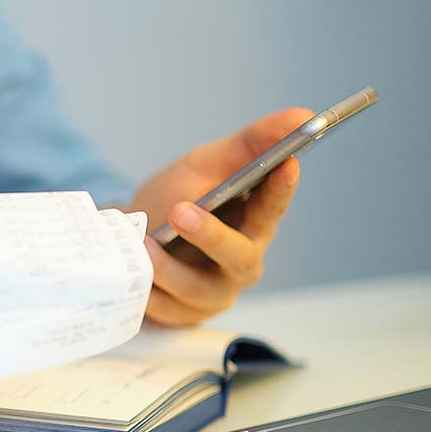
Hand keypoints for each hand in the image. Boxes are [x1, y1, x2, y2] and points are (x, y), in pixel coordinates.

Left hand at [130, 107, 313, 324]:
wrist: (128, 237)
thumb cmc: (174, 200)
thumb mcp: (205, 165)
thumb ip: (250, 143)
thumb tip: (302, 116)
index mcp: (254, 224)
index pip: (274, 208)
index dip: (281, 189)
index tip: (286, 163)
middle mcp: (240, 263)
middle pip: (239, 257)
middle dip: (212, 235)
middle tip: (181, 210)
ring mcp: (212, 293)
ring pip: (198, 288)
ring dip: (168, 267)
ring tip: (143, 244)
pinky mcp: (183, 315)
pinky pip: (167, 310)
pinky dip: (148, 292)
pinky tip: (133, 277)